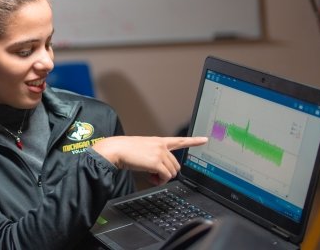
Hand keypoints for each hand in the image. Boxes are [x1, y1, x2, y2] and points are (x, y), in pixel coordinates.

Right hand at [91, 136, 207, 184]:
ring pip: (172, 172)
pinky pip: (166, 176)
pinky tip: (150, 178)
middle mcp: (161, 146)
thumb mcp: (142, 150)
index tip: (204, 139)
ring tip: (150, 176)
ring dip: (162, 178)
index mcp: (158, 141)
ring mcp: (160, 153)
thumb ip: (153, 156)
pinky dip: (159, 181)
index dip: (194, 140)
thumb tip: (157, 170)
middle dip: (167, 173)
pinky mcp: (157, 162)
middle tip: (154, 175)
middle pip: (176, 165)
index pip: (179, 140)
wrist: (116, 149)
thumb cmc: (124, 150)